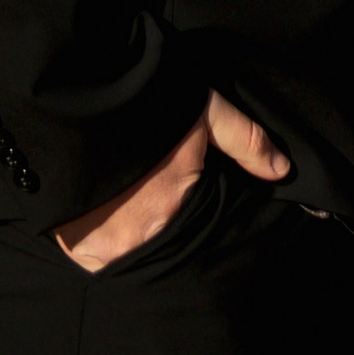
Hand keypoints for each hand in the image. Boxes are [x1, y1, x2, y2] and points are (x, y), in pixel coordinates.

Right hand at [55, 93, 290, 273]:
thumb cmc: (143, 105)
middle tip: (160, 196)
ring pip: (134, 251)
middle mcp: (142, 239)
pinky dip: (107, 241)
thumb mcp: (203, 111)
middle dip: (170, 225)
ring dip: (137, 234)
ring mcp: (105, 248)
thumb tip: (281, 170)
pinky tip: (109, 215)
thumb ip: (245, 141)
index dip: (201, 209)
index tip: (193, 193)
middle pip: (168, 241)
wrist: (73, 98)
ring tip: (134, 205)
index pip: (202, 225)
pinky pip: (99, 256)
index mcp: (177, 211)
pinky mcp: (76, 247)